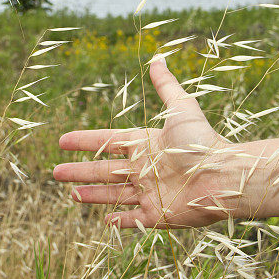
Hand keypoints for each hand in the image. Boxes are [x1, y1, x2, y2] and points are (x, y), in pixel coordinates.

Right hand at [53, 59, 236, 228]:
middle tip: (56, 171)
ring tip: (71, 194)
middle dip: (80, 171)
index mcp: (147, 144)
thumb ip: (166, 85)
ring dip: (92, 194)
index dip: (85, 141)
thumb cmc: (202, 141)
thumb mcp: (180, 107)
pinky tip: (105, 220)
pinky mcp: (158, 216)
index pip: (108, 142)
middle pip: (105, 170)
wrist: (222, 175)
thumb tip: (157, 57)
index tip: (63, 140)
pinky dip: (119, 221)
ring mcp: (151, 194)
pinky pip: (134, 220)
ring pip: (113, 195)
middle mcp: (146, 169)